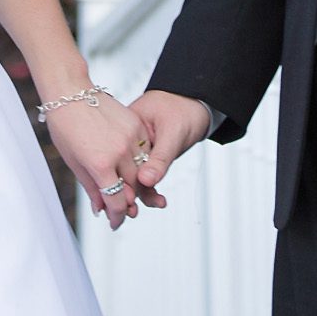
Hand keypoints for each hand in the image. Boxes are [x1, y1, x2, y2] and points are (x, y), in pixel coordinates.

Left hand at [45, 90, 151, 229]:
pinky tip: (130, 166)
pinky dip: (139, 162)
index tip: (115, 222)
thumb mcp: (74, 162)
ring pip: (142, 170)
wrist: (69, 91)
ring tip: (126, 189)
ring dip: (135, 184)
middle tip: (122, 211)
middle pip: (133, 189)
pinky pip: (144, 150)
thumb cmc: (65, 126)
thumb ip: (91, 187)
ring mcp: (130, 136)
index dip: (117, 217)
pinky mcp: (135, 124)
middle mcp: (119, 151)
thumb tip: (101, 209)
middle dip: (127, 203)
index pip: (116, 201)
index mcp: (100, 164)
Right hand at [129, 90, 213, 207]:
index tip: (127, 202)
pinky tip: (156, 200)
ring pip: (133, 174)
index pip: (119, 158)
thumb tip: (146, 181)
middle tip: (132, 213)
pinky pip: (143, 173)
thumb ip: (160, 158)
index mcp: (128, 124)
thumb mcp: (173, 133)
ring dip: (140, 192)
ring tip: (153, 204)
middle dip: (127, 192)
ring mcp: (137, 146)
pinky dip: (148, 186)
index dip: (121, 181)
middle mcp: (129, 137)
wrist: (198, 102)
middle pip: (123, 169)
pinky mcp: (147, 153)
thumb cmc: (185, 109)